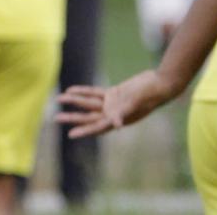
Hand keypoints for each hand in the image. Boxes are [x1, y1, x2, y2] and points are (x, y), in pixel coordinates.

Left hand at [56, 70, 175, 137]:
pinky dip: (84, 92)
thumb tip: (116, 125)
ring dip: (75, 101)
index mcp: (118, 119)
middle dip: (72, 117)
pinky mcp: (114, 94)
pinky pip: (95, 93)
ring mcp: (113, 104)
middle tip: (55, 118)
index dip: (84, 130)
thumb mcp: (137, 102)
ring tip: (59, 99)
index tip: (71, 134)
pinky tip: (72, 90)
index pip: (97, 126)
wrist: (161, 83)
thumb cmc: (151, 94)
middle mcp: (113, 114)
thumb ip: (125, 112)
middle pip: (88, 117)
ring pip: (89, 103)